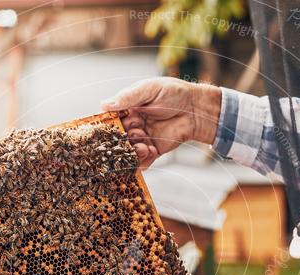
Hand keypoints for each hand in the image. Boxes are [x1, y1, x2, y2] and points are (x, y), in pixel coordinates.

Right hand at [101, 77, 221, 167]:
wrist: (196, 108)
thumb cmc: (173, 93)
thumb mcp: (148, 89)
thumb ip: (127, 98)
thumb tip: (103, 105)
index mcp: (127, 110)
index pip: (111, 120)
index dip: (107, 125)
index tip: (106, 128)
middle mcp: (132, 125)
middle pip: (118, 138)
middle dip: (121, 140)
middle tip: (130, 134)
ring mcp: (142, 139)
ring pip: (129, 150)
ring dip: (132, 150)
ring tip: (142, 145)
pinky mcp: (153, 150)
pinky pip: (143, 160)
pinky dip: (142, 160)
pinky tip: (148, 151)